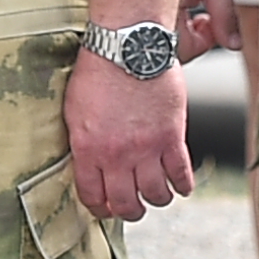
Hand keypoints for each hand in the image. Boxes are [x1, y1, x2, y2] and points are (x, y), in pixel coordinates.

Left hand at [62, 37, 195, 223]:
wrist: (129, 47)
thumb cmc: (99, 72)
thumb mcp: (75, 111)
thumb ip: (83, 142)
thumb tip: (87, 163)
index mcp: (88, 150)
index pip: (93, 196)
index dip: (100, 208)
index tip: (105, 208)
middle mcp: (117, 156)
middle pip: (126, 204)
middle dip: (129, 211)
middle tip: (132, 208)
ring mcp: (147, 149)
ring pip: (156, 195)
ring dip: (156, 200)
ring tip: (156, 195)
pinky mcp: (172, 138)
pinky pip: (181, 175)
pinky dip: (183, 186)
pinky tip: (181, 185)